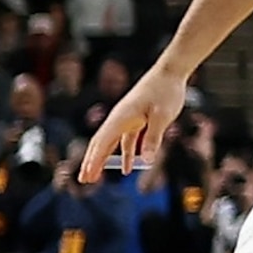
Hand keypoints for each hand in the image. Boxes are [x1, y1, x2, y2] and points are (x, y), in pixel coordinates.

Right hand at [79, 67, 185, 182]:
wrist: (170, 72)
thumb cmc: (165, 92)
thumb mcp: (162, 116)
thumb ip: (153, 138)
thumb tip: (147, 161)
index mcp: (121, 118)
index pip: (102, 143)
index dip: (94, 161)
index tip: (86, 175)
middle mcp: (119, 118)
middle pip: (101, 144)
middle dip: (92, 162)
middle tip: (83, 180)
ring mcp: (127, 119)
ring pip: (111, 143)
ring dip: (104, 160)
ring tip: (96, 176)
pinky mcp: (137, 119)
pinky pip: (127, 141)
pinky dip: (126, 154)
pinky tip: (128, 168)